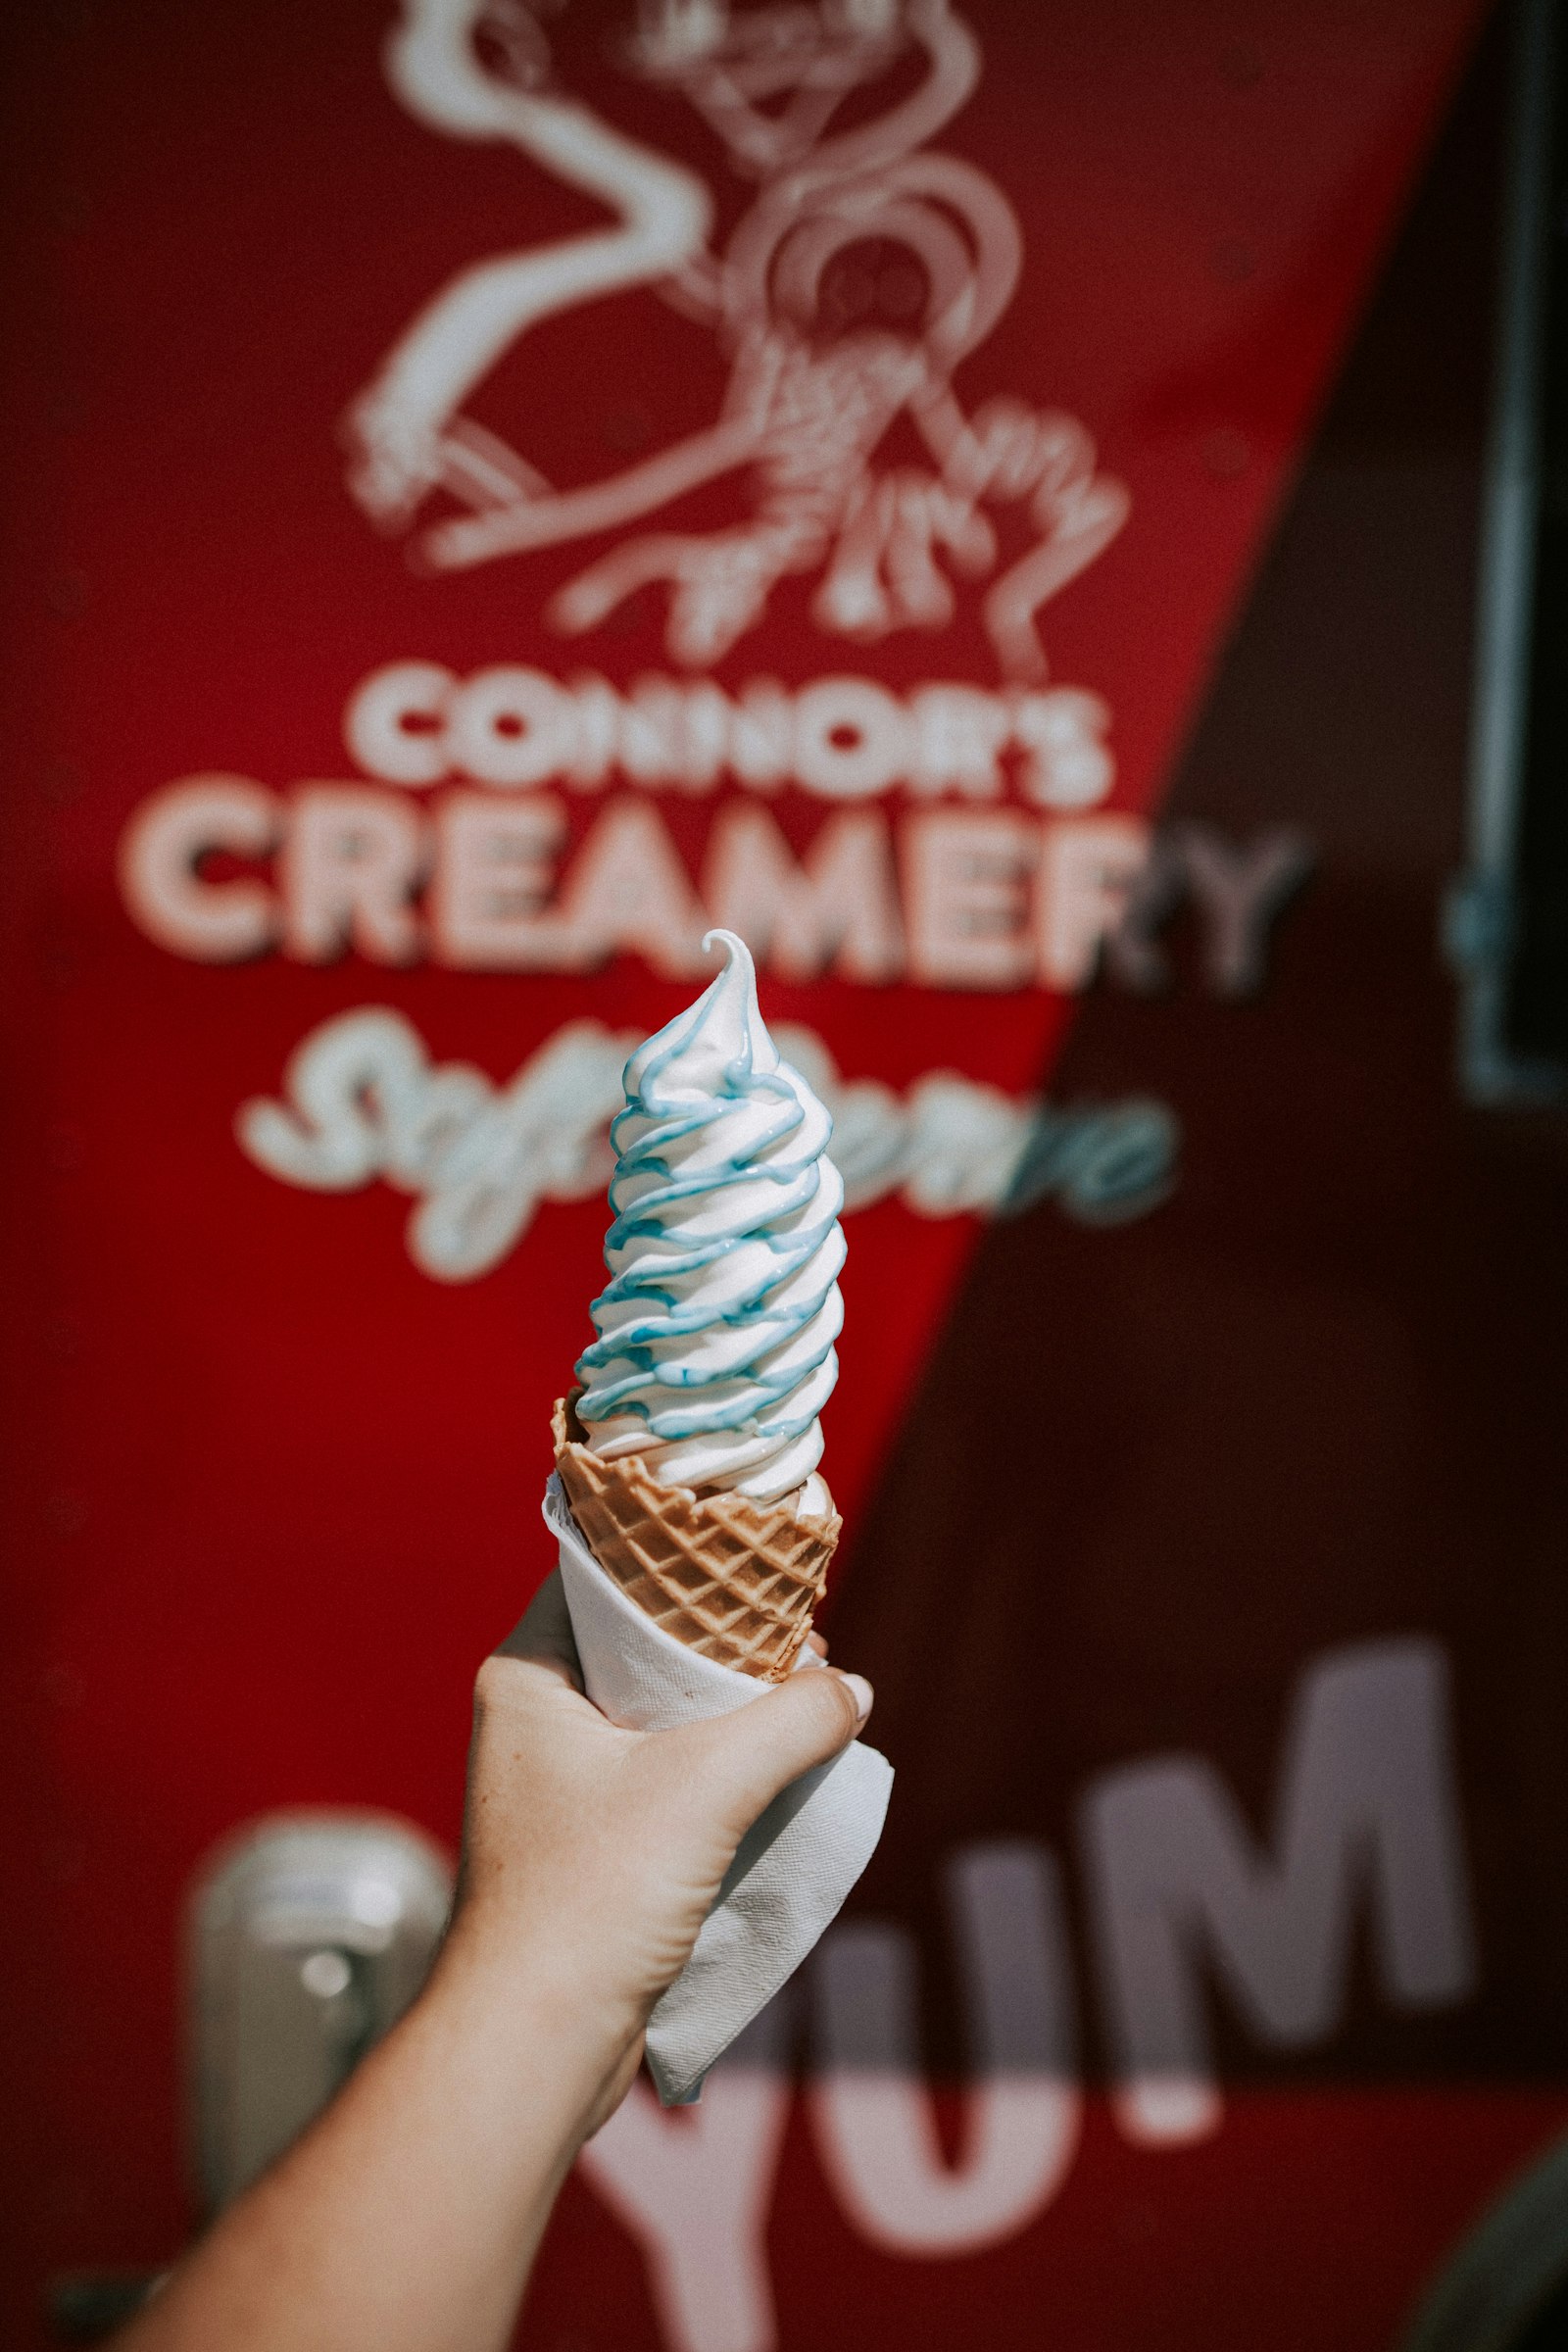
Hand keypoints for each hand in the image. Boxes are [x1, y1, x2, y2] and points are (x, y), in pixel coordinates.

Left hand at [440, 1573, 871, 2136]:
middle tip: (800, 1640)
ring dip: (731, 1712)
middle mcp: (534, 1722)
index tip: (755, 1558)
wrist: (537, 2042)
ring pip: (661, 1717)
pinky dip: (720, 1770)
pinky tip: (777, 1774)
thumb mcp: (710, 1786)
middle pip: (644, 1646)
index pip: (606, 1577)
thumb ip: (793, 1722)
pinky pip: (665, 1778)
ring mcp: (560, 1787)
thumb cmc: (593, 1897)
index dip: (682, 1561)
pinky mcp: (591, 1846)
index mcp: (529, 1678)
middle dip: (725, 1643)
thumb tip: (850, 1692)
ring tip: (802, 1702)